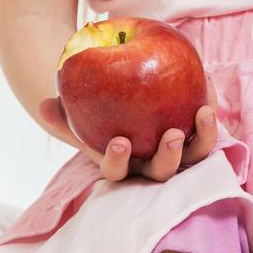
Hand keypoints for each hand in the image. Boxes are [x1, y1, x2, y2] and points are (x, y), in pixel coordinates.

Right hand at [37, 80, 220, 181]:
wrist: (120, 106)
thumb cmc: (94, 114)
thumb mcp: (76, 113)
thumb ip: (61, 112)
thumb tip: (44, 106)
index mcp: (120, 164)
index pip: (117, 172)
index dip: (119, 162)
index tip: (119, 142)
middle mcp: (150, 165)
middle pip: (162, 172)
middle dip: (168, 158)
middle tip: (172, 136)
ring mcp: (177, 154)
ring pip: (194, 157)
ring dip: (202, 138)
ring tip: (203, 113)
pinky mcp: (196, 137)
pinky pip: (207, 127)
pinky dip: (208, 107)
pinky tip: (207, 80)